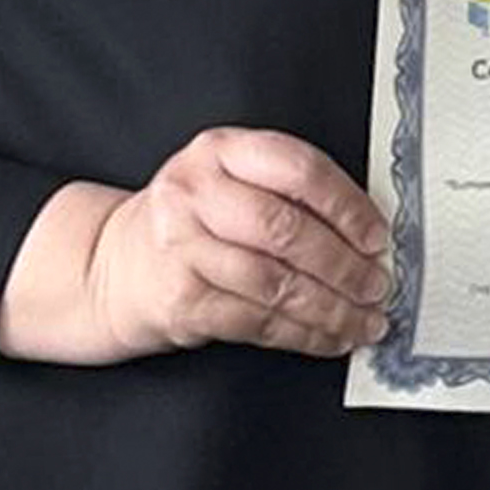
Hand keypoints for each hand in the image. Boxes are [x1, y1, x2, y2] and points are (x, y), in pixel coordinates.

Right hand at [0, 128, 390, 363]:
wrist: (112, 265)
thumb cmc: (192, 221)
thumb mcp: (230, 181)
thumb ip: (287, 193)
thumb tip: (367, 236)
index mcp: (220, 150)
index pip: (298, 169)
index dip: (347, 206)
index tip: (378, 237)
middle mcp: (195, 193)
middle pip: (287, 230)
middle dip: (344, 266)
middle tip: (378, 285)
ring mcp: (182, 247)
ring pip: (275, 283)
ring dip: (331, 309)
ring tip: (364, 321)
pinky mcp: (180, 300)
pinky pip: (256, 321)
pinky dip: (302, 335)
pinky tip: (329, 339)